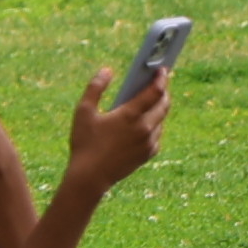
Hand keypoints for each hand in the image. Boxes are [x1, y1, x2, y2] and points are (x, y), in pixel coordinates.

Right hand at [58, 67, 160, 201]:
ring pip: (161, 119)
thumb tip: (107, 70)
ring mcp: (149, 142)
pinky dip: (154, 125)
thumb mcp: (83, 112)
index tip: (162, 70)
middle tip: (159, 83)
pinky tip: (145, 123)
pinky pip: (157, 134)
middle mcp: (145, 128)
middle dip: (163, 91)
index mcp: (130, 115)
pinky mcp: (149, 153)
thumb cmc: (84, 144)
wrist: (90, 178)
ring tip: (151, 101)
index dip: (161, 78)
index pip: (155, 91)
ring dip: (159, 108)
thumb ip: (95, 88)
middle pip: (164, 104)